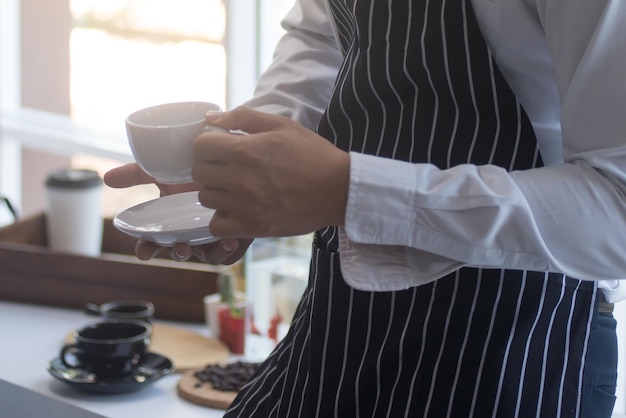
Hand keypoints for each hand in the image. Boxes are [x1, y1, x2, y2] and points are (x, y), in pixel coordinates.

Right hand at [103, 162, 250, 263]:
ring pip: (205, 255)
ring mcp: (211, 236)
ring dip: (205, 253)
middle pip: (179, 251)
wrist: (228, 165)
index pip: (153, 242)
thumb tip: (106, 178)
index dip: (146, 249)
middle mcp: (189, 232)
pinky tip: (230, 239)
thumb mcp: (164, 171)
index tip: (142, 252)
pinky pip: (229, 252)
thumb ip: (136, 174)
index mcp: (170, 222)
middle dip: (178, 253)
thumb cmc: (195, 170)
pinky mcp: (232, 236)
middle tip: (179, 248)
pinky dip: (228, 249)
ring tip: (212, 242)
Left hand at [193, 107, 349, 237]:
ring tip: (234, 189)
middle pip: (199, 173)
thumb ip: (243, 117)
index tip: (221, 148)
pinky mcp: (253, 226)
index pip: (201, 145)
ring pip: (205, 199)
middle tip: (227, 168)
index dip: (209, 144)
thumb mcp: (281, 125)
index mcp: (245, 150)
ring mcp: (245, 205)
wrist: (338, 190)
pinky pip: (217, 226)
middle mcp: (240, 178)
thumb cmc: (312, 154)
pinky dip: (221, 219)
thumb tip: (211, 117)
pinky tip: (235, 210)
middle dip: (210, 166)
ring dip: (216, 192)